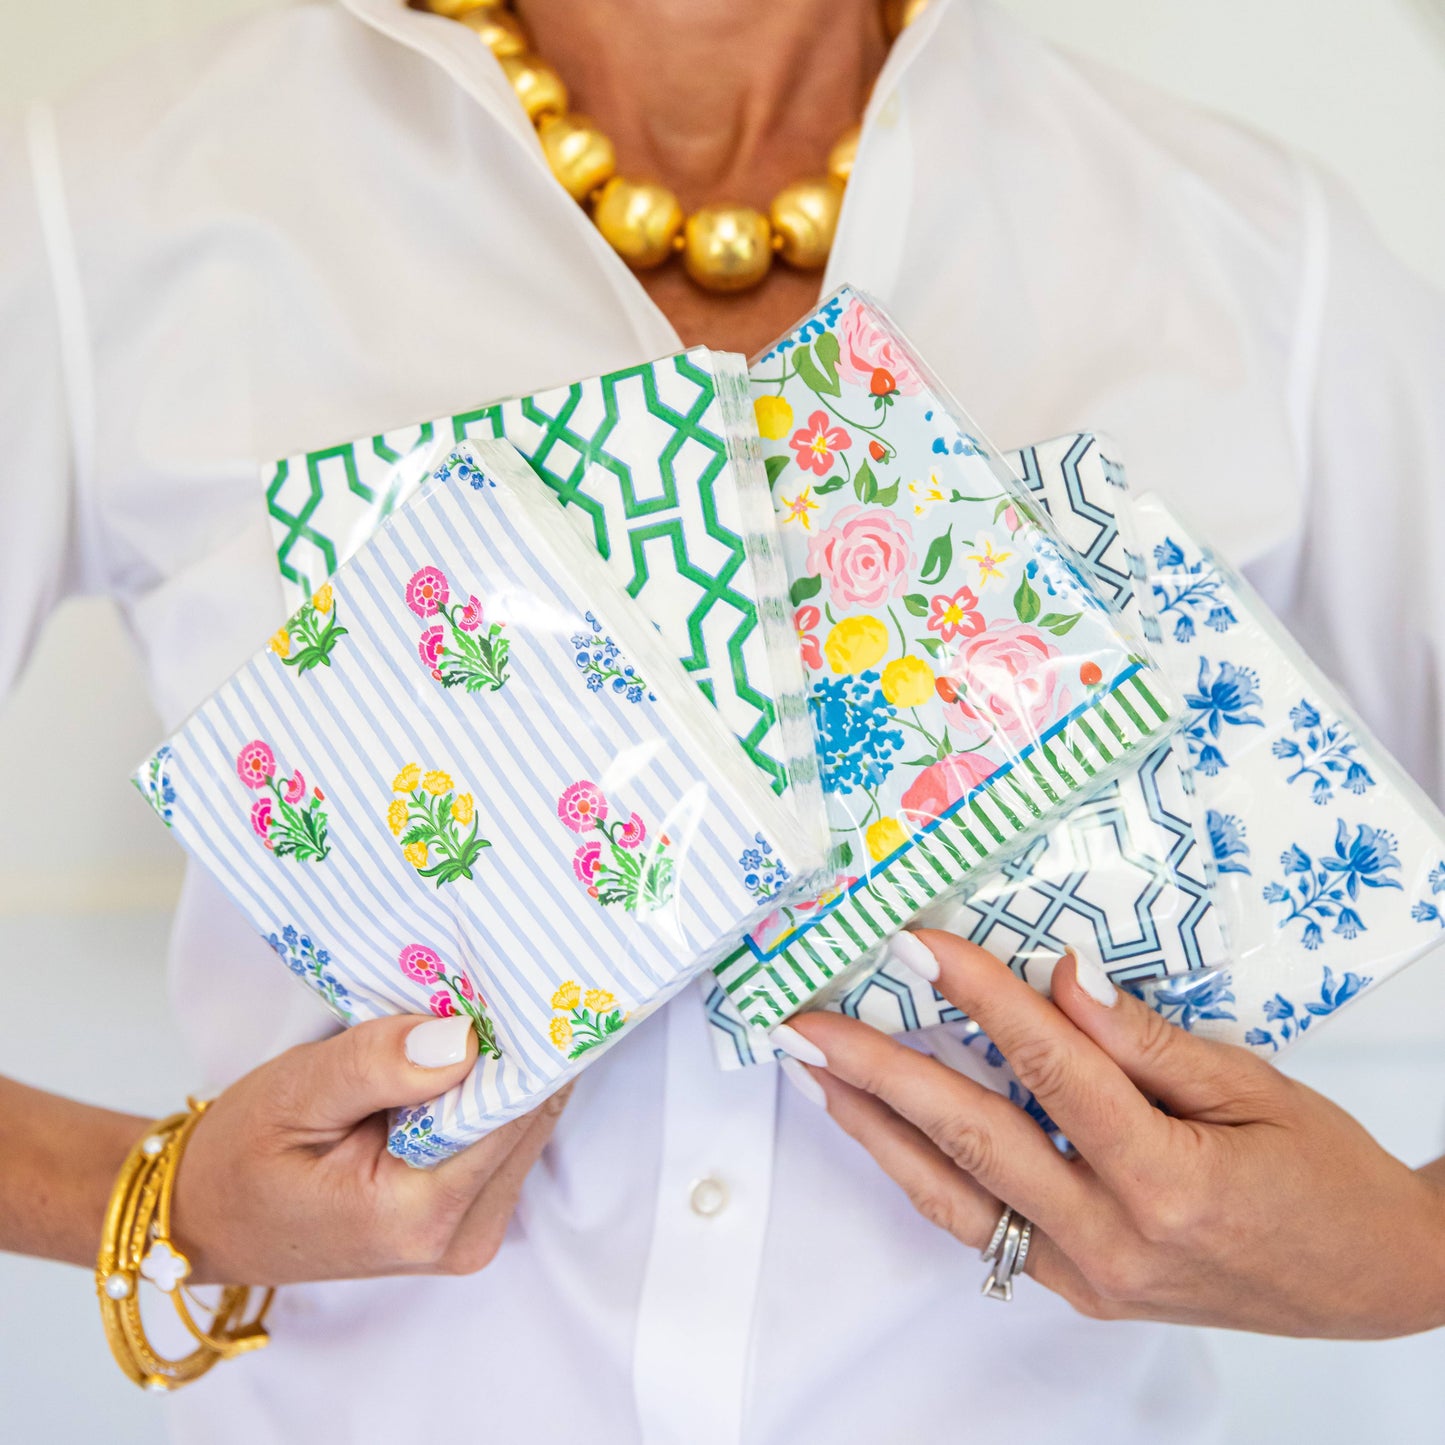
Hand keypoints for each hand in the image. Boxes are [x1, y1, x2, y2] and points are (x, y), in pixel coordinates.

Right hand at [176, 1014, 568, 1285]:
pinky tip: (453, 1057)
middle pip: (529, 1119)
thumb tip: (464, 1039)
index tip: (511, 979)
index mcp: (421, 1216)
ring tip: (460, 1013)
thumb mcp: (294, 1095)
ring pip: (525, 1126)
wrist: (208, 1220)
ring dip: (501, 1070)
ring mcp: (470, 1234)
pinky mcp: (468, 1219)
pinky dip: (486, 1094)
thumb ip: (377, 1067)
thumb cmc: (241, 1158)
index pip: (511, 1112)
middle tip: (489, 980)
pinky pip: (503, 1140)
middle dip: (514, 1050)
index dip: (518, 1043)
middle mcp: (462, 1237)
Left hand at [784, 929, 1444, 1338]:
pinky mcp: (1078, 1288)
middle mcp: (1114, 1240)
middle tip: (808, 1021)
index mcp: (1168, 1180)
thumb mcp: (1249, 1084)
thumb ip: (1141, 1036)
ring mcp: (1089, 1275)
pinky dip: (923, 1174)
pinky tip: (882, 1129)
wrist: (1373, 1277)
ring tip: (812, 1072)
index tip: (918, 944)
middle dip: (877, 1070)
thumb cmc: (1324, 1175)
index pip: (1049, 1068)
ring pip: (953, 1196)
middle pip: (972, 1137)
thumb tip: (1060, 973)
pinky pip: (981, 1227)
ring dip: (873, 1128)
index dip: (979, 997)